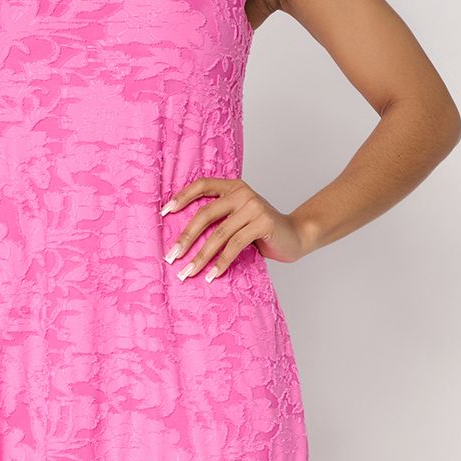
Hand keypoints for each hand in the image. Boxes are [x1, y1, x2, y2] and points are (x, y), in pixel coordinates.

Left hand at [160, 177, 305, 278]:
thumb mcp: (239, 217)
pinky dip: (221, 263)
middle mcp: (242, 193)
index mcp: (233, 187)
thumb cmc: (262, 230)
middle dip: (185, 238)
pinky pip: (235, 245)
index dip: (182, 197)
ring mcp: (253, 207)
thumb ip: (219, 217)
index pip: (202, 185)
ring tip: (188, 272)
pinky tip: (212, 275)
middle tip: (171, 257)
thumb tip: (183, 237)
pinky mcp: (263, 223)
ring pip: (219, 234)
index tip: (164, 213)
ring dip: (201, 257)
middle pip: (205, 214)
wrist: (296, 235)